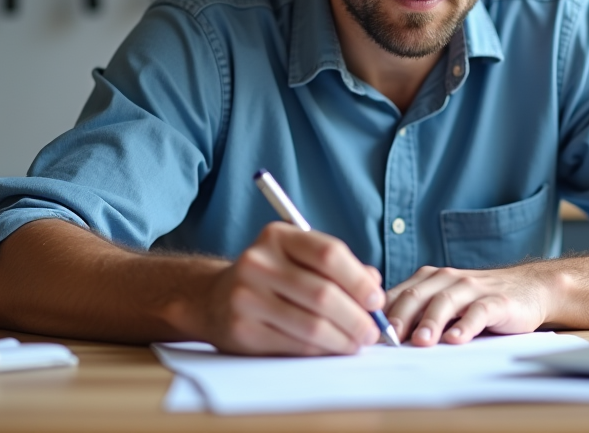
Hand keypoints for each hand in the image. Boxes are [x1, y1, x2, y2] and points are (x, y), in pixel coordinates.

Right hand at [205, 222, 385, 355]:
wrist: (212, 298)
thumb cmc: (271, 278)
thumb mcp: (299, 258)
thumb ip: (338, 267)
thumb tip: (374, 285)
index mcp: (277, 236)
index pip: (328, 253)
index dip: (358, 280)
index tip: (376, 300)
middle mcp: (258, 262)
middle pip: (323, 294)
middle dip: (356, 317)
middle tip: (372, 331)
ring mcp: (246, 297)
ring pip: (311, 325)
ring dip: (343, 339)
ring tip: (357, 343)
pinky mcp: (242, 330)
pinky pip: (295, 345)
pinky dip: (321, 351)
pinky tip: (332, 350)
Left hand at [384, 264, 556, 345]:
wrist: (529, 288)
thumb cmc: (478, 301)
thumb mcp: (444, 302)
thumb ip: (417, 314)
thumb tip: (381, 339)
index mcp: (429, 280)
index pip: (398, 294)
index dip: (381, 313)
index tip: (368, 334)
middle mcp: (447, 279)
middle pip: (417, 295)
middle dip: (401, 316)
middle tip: (389, 338)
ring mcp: (472, 288)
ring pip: (445, 301)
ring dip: (431, 322)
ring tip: (421, 342)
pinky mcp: (497, 300)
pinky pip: (479, 311)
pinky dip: (466, 325)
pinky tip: (457, 339)